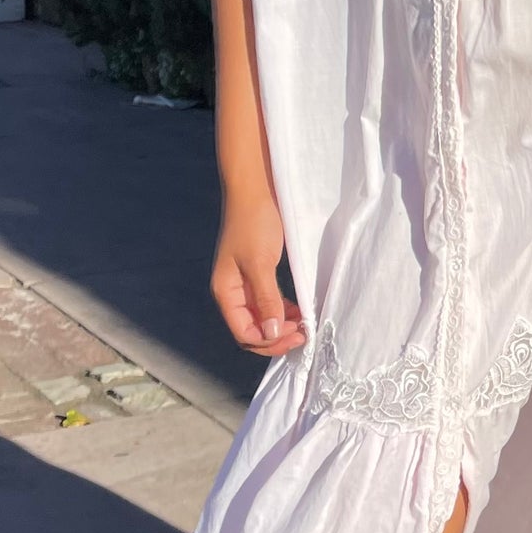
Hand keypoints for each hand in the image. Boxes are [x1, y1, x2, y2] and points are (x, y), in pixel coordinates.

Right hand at [212, 194, 307, 355]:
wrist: (257, 192)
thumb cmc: (254, 223)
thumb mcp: (260, 263)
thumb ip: (265, 298)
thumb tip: (271, 333)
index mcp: (226, 292)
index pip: (244, 333)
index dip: (269, 341)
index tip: (297, 334)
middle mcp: (233, 293)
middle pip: (252, 330)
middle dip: (276, 337)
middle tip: (304, 334)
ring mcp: (246, 285)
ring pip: (263, 319)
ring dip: (282, 326)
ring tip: (305, 324)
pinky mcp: (259, 275)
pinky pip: (270, 304)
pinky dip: (284, 311)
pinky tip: (300, 310)